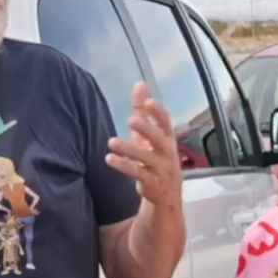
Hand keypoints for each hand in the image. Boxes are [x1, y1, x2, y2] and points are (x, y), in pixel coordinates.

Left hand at [106, 82, 180, 205]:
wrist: (167, 194)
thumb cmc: (156, 157)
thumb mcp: (149, 134)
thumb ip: (143, 111)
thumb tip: (139, 84)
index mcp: (168, 138)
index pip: (166, 122)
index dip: (158, 112)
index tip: (147, 102)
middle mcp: (167, 152)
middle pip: (159, 139)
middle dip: (147, 128)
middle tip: (130, 120)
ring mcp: (161, 169)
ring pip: (146, 157)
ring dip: (129, 149)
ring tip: (111, 142)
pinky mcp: (152, 183)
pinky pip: (138, 173)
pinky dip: (124, 166)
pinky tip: (109, 159)